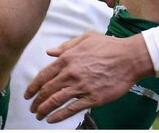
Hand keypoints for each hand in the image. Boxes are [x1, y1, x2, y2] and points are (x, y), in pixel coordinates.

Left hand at [25, 33, 152, 122]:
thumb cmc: (110, 46)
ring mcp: (81, 86)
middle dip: (36, 101)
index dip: (33, 87)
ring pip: (56, 101)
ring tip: (39, 116)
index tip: (28, 94)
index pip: (44, 75)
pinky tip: (52, 119)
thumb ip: (67, 46)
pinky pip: (71, 109)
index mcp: (68, 58)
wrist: (130, 57)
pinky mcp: (92, 98)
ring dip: (44, 110)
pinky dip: (58, 116)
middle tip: (33, 108)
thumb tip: (50, 52)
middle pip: (47, 90)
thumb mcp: (87, 38)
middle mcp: (71, 73)